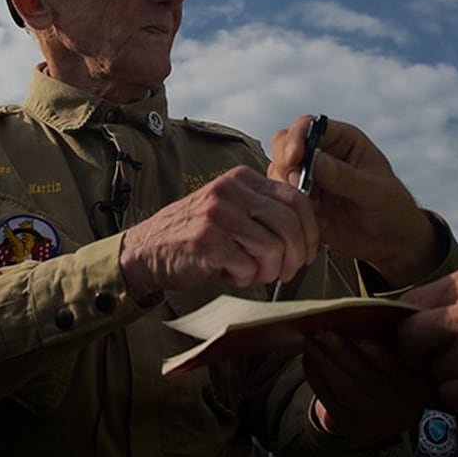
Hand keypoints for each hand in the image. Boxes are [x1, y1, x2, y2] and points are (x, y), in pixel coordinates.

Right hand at [119, 166, 317, 300]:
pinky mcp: (206, 239)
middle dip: (296, 256)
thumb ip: (264, 212)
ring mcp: (218, 213)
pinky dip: (244, 278)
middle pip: (289, 223)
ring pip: (272, 247)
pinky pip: (247, 265)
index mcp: (242, 179)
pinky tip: (230, 275)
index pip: (296, 199)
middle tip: (286, 273)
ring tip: (251, 274)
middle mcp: (231, 190)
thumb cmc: (196, 235)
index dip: (310, 231)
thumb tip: (308, 232)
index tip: (308, 253)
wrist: (146, 251)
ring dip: (268, 271)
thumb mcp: (232, 210)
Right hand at [269, 116, 440, 285]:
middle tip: (293, 181)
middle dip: (284, 160)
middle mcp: (321, 155)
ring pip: (279, 171)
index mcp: (343, 140)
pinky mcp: (302, 202)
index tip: (295, 157)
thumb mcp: (375, 193)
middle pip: (285, 144)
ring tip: (305, 203)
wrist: (390, 242)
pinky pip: (281, 198)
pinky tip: (303, 217)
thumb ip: (346, 177)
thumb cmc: (392, 209)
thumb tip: (316, 160)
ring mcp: (309, 178)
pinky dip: (284, 205)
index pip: (310, 126)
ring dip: (283, 184)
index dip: (297, 137)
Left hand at [305, 333, 436, 443]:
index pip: (399, 370)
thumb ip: (397, 342)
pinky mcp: (353, 430)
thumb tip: (367, 318)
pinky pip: (330, 403)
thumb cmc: (402, 373)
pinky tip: (309, 361)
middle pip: (369, 381)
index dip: (378, 353)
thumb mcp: (411, 359)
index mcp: (421, 388)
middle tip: (326, 332)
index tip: (360, 334)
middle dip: (343, 354)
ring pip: (346, 392)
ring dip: (324, 365)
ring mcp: (376, 424)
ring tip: (311, 343)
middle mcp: (401, 411)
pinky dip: (317, 380)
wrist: (396, 415)